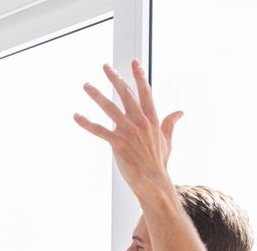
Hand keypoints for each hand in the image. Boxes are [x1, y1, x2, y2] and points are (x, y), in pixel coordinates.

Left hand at [74, 59, 181, 193]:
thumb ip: (170, 123)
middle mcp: (140, 122)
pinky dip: (87, 123)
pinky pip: (99, 131)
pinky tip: (76, 116)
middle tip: (105, 66)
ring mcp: (129, 132)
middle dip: (115, 79)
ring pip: (110, 109)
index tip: (133, 62)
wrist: (153, 181)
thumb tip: (180, 112)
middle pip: (125, 94)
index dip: (139, 76)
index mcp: (152, 119)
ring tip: (86, 85)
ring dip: (96, 95)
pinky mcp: (118, 144)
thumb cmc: (159, 163)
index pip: (145, 92)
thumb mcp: (167, 140)